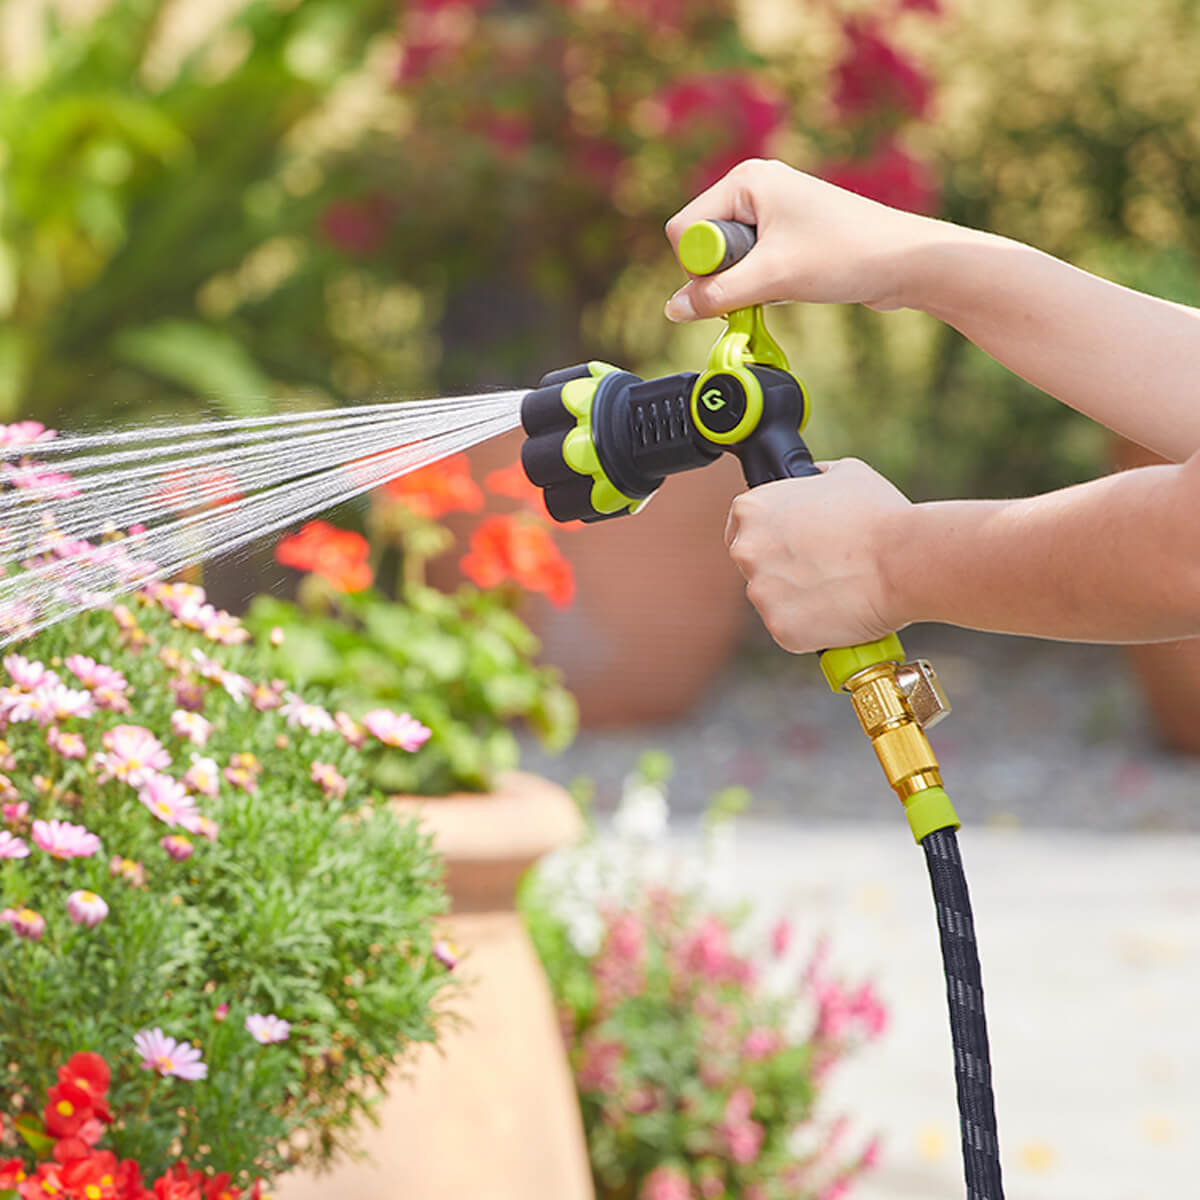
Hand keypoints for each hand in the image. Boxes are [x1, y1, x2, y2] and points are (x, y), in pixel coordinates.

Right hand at [664, 158, 935, 320]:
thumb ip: (716, 295)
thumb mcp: (772, 278)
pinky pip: (750, 265)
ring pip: (728, 260)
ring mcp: (772, 210)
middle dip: (725, 277)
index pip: (684, 230)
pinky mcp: (786, 234)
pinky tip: (790, 285)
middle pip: (703, 245)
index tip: (737, 281)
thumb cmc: (845, 256)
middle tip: (763, 285)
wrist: (907, 262)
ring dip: (745, 284)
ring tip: (784, 283)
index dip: (699, 267)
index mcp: (745, 180)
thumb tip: (672, 311)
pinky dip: (761, 284)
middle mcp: (754, 187)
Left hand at [725, 459, 912, 653]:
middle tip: (822, 568)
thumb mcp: (844, 473)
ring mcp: (760, 593)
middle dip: (782, 568)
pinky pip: (790, 629)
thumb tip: (812, 479)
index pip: (741, 527)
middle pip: (754, 566)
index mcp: (751, 509)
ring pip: (772, 600)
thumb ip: (814, 479)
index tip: (792, 545)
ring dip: (796, 598)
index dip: (770, 536)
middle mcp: (746, 551)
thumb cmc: (879, 515)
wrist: (904, 560)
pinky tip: (839, 610)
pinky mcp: (780, 627)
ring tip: (838, 587)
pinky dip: (811, 626)